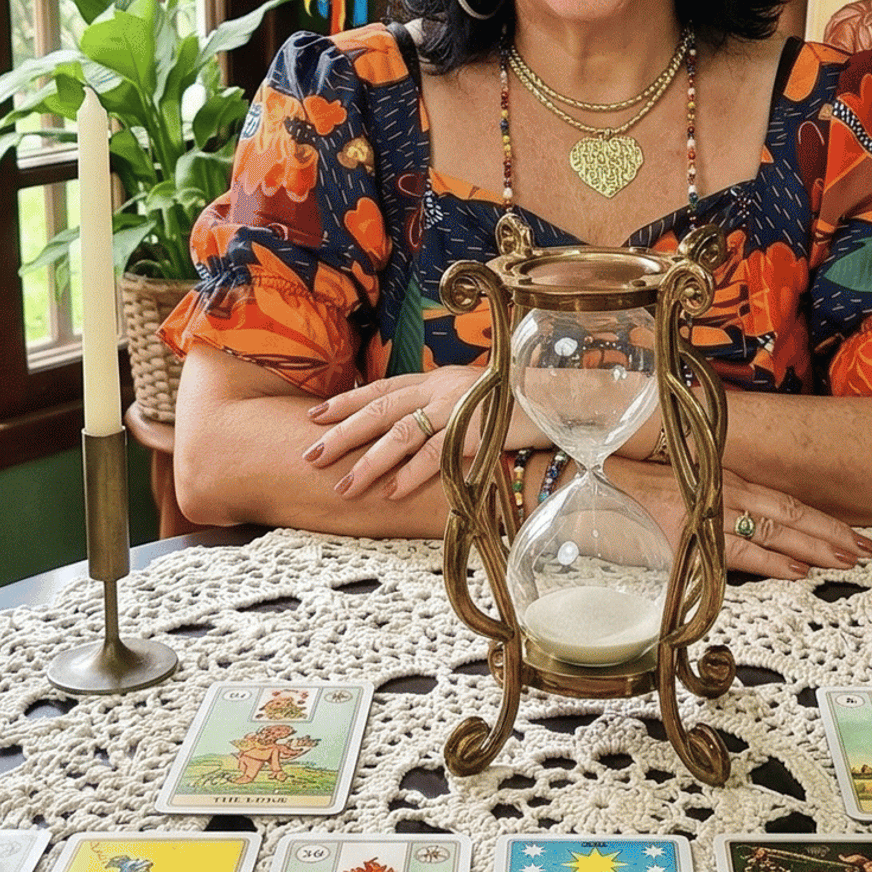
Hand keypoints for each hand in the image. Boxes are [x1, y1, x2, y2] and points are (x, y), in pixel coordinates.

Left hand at [304, 367, 521, 502]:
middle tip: (310, 456)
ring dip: (370, 462)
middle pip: (381, 409)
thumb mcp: (469, 396)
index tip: (315, 416)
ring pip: (402, 434)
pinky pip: (437, 454)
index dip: (347, 401)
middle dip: (342, 434)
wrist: (560, 400)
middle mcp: (441, 388)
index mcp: (436, 379)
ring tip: (345, 486)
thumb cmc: (513, 404)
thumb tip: (405, 430)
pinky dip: (412, 474)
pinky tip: (392, 492)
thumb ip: (438, 406)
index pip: (382, 388)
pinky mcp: (477, 429)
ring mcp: (459, 407)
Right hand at [609, 458, 871, 580]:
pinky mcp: (688, 533)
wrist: (581, 484)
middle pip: (791, 514)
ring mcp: (707, 510)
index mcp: (724, 479)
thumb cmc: (627, 492)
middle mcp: (722, 490)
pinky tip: (798, 571)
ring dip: (815, 546)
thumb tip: (748, 536)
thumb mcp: (679, 496)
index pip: (785, 502)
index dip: (823, 520)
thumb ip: (713, 511)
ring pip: (775, 529)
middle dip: (833, 534)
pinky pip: (738, 550)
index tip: (853, 535)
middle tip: (866, 550)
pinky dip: (772, 561)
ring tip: (846, 560)